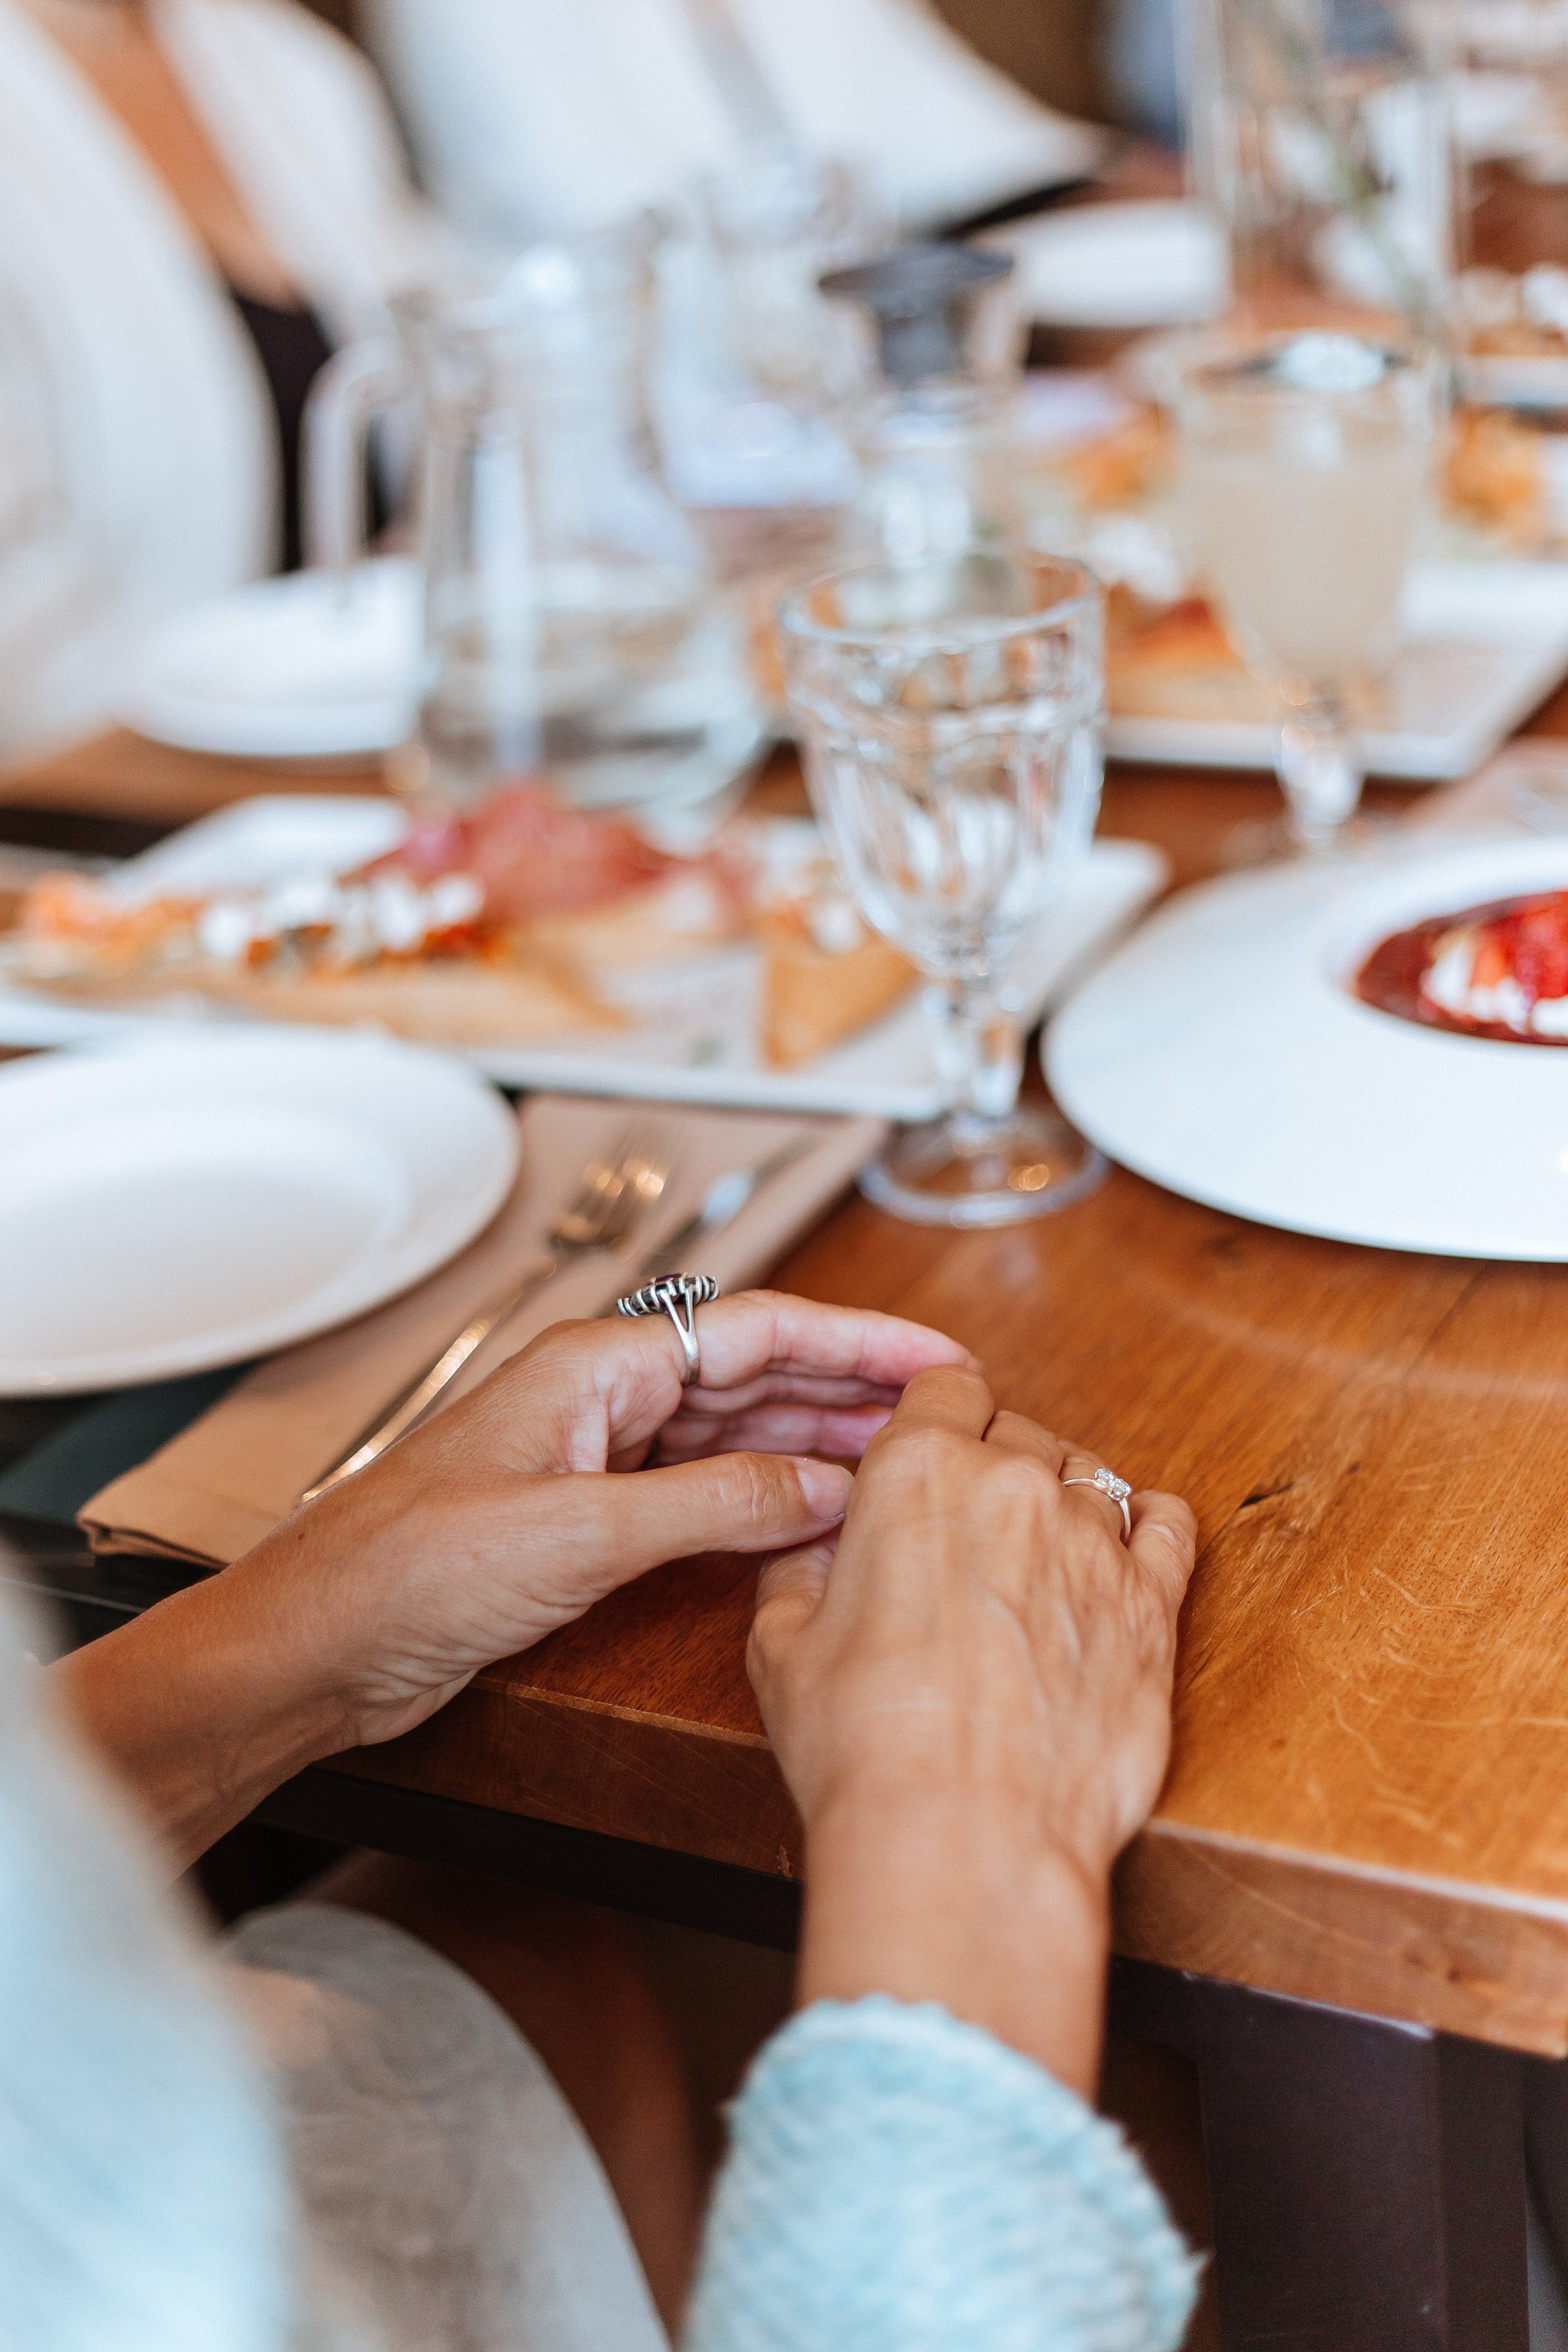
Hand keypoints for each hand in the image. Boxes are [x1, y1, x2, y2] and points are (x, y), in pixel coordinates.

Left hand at [57, 1294, 969, 1864]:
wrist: (314, 1648)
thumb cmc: (407, 1571)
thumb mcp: (581, 1535)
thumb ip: (715, 1507)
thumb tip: (830, 1491)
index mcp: (597, 1365)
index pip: (758, 1328)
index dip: (858, 1339)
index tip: (939, 1357)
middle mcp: (604, 1398)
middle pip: (758, 1374)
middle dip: (854, 1390)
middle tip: (948, 1415)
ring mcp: (599, 1459)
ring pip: (736, 1434)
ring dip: (819, 1448)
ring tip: (908, 1463)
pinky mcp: (590, 1521)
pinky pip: (704, 1493)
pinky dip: (767, 1502)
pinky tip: (820, 1519)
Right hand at [747, 1365, 1195, 2090]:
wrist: (967, 1840)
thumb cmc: (865, 1750)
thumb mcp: (781, 1645)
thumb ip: (800, 1568)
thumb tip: (818, 1547)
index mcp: (916, 1471)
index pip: (942, 1386)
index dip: (932, 1417)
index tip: (928, 1450)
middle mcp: (1013, 1484)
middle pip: (1015, 1428)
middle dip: (990, 1462)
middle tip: (967, 1526)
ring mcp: (1094, 1541)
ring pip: (1087, 1473)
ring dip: (1059, 1499)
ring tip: (1034, 1553)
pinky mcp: (1154, 1606)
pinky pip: (1167, 1526)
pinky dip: (1145, 1525)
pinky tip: (1126, 1546)